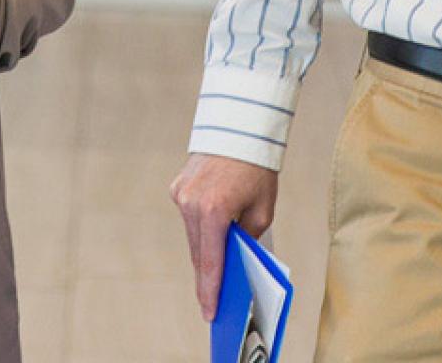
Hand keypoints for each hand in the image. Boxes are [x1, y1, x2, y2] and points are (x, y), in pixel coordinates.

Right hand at [170, 153, 278, 321]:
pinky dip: (200, 230)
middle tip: (211, 304)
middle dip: (206, 279)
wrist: (241, 127)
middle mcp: (191, 204)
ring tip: (212, 278)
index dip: (210, 291)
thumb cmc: (257, 169)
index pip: (210, 263)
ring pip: (192, 237)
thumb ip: (248, 237)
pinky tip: (210, 242)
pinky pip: (189, 217)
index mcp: (214, 211)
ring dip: (203, 254)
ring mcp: (181, 194)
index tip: (209, 314)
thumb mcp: (262, 209)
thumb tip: (237, 257)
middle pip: (198, 254)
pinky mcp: (178, 186)